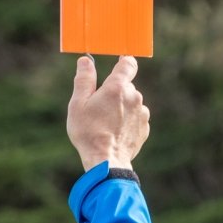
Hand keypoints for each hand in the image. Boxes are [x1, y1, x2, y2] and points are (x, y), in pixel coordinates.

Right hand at [67, 54, 150, 171]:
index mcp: (117, 87)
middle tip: (98, 107)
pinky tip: (114, 132)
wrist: (106, 161)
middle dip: (114, 92)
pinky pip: (136, 118)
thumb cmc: (88, 132)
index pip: (128, 63)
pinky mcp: (145, 127)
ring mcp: (142, 113)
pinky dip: (127, 121)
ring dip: (121, 107)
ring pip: (131, 102)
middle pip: (125, 86)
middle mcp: (134, 96)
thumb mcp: (78, 104)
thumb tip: (85, 61)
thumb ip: (84, 80)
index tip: (119, 60)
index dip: (124, 60)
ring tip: (105, 124)